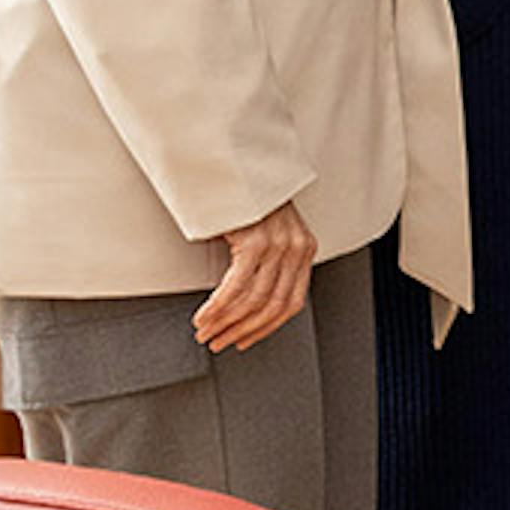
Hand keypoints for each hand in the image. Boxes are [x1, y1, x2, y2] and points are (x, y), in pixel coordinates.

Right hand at [192, 202, 315, 354]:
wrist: (237, 167)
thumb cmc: (249, 200)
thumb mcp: (270, 232)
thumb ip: (271, 262)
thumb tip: (250, 302)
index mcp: (304, 249)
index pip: (292, 303)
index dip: (266, 327)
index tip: (245, 339)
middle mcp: (296, 248)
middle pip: (273, 306)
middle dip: (243, 330)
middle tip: (220, 342)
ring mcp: (278, 245)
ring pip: (254, 300)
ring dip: (226, 323)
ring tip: (207, 332)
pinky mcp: (256, 242)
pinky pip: (237, 287)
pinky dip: (218, 307)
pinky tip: (205, 316)